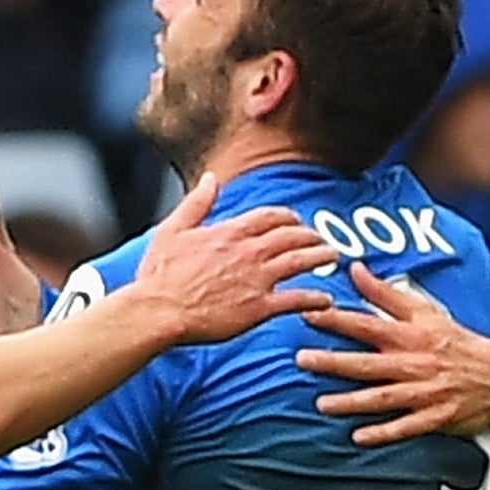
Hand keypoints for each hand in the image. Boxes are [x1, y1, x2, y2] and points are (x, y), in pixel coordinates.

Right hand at [133, 173, 336, 344]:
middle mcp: (249, 252)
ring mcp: (257, 280)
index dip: (288, 217)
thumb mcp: (172, 230)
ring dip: (321, 257)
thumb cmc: (159, 276)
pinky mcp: (259, 308)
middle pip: (293, 236)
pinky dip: (314, 298)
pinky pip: (296, 299)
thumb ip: (196, 204)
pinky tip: (325, 300)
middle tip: (319, 240)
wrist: (158, 311)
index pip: (270, 217)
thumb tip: (209, 179)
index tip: (296, 222)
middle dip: (311, 236)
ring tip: (331, 258)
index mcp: (230, 232)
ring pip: (301, 261)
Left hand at [295, 263, 489, 444]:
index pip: (367, 323)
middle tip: (302, 360)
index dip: (336, 319)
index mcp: (410, 335)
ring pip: (383, 397)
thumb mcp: (426, 312)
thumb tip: (354, 269)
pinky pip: (406, 426)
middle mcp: (415, 363)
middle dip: (334, 362)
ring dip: (352, 402)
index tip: (308, 313)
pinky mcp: (436, 417)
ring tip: (322, 404)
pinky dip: (384, 432)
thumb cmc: (456, 342)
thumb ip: (385, 293)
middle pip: (369, 363)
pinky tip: (359, 437)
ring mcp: (425, 392)